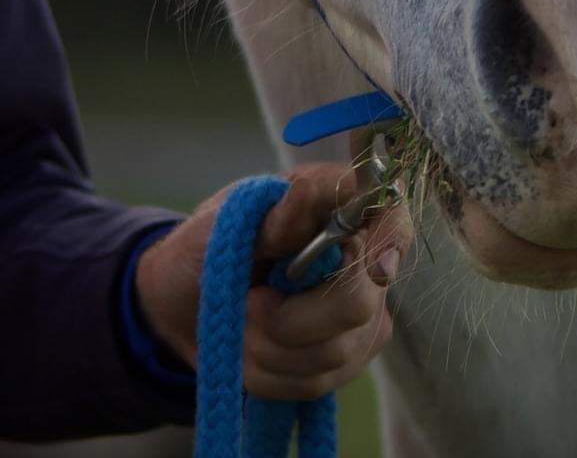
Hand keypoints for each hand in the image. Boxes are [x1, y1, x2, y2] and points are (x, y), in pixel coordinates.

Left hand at [134, 162, 411, 401]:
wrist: (184, 301)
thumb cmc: (210, 242)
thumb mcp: (230, 219)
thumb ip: (274, 214)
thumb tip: (305, 193)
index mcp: (338, 205)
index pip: (390, 215)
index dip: (391, 240)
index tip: (373, 268)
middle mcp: (362, 258)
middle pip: (360, 302)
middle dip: (293, 319)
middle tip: (249, 305)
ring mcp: (360, 313)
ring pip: (336, 352)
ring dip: (271, 349)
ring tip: (242, 324)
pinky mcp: (344, 359)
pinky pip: (317, 383)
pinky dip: (271, 374)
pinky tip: (250, 352)